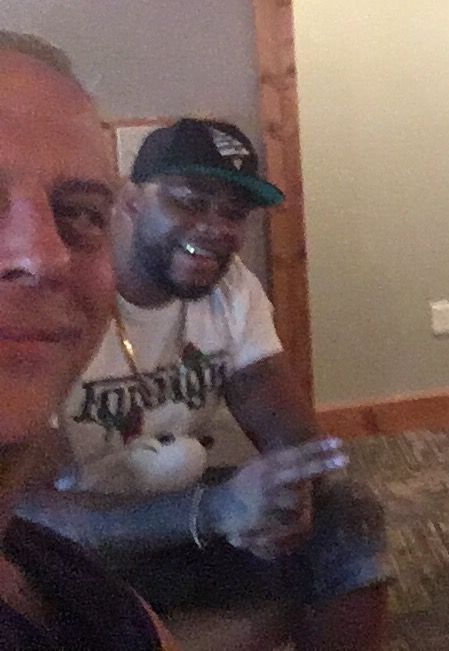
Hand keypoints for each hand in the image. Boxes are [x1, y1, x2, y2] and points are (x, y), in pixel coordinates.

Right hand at [217, 438, 346, 558]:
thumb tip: (310, 453)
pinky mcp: (262, 521)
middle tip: (344, 459)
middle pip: (299, 470)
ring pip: (299, 504)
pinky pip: (288, 527)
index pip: (294, 454)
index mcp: (266, 465)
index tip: (338, 442)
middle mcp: (267, 480)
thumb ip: (282, 463)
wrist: (215, 508)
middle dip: (322, 464)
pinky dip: (291, 533)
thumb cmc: (242, 486)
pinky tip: (285, 536)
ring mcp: (265, 500)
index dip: (316, 448)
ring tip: (299, 517)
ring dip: (304, 509)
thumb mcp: (259, 467)